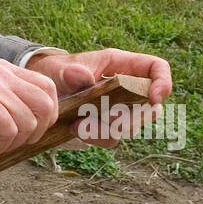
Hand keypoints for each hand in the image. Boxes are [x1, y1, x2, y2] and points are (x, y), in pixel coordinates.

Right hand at [0, 58, 59, 155]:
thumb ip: (18, 101)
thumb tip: (48, 117)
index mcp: (6, 69)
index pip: (48, 87)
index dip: (47, 114)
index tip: (30, 129)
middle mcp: (1, 72)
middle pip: (45, 104)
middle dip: (35, 131)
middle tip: (12, 139)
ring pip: (28, 121)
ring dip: (13, 141)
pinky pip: (10, 130)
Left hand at [23, 48, 171, 147]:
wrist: (39, 93)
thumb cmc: (54, 72)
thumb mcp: (58, 68)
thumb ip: (69, 72)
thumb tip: (80, 76)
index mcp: (121, 65)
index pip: (156, 68)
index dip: (163, 82)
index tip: (154, 98)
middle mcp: (125, 89)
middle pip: (149, 106)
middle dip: (131, 117)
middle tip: (108, 118)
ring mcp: (117, 110)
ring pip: (130, 126)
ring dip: (108, 129)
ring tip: (81, 124)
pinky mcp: (105, 127)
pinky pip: (111, 138)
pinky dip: (95, 136)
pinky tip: (75, 128)